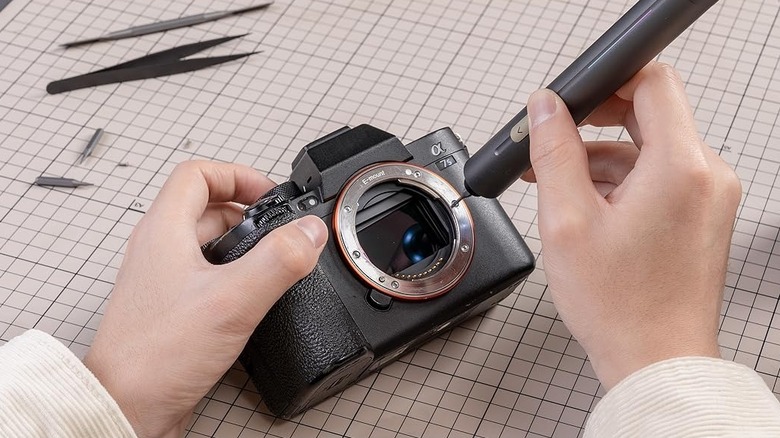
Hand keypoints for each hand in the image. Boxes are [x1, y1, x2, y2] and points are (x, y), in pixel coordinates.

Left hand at [84, 161, 327, 436]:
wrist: (128, 405)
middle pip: (207, 208)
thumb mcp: (234, 298)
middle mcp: (159, 249)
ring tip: (272, 265)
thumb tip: (310, 231)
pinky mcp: (171, 307)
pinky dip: (234, 276)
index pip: (198, 174)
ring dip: (243, 247)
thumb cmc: (158, 355)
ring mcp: (164, 279)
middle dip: (249, 215)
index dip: (238, 175)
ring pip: (208, 243)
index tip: (270, 195)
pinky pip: (206, 276)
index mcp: (164, 229)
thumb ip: (279, 260)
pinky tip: (253, 298)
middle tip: (280, 233)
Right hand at [522, 62, 741, 389]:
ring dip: (603, 158)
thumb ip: (554, 152)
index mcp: (679, 168)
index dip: (608, 80)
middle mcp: (706, 176)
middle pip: (650, 114)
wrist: (656, 359)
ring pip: (651, 149)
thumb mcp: (566, 221)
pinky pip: (660, 177)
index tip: (574, 98)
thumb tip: (546, 108)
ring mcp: (708, 197)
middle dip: (595, 123)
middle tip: (554, 143)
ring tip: (558, 187)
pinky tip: (586, 206)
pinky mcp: (701, 215)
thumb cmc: (620, 306)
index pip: (653, 82)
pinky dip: (623, 182)